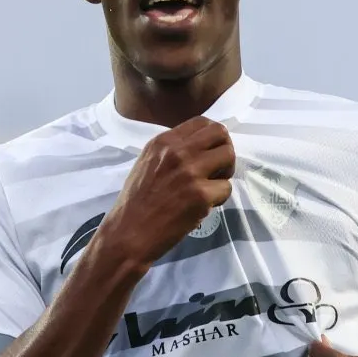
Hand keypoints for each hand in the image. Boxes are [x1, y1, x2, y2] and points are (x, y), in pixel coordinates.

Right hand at [95, 118, 234, 270]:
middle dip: (225, 150)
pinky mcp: (200, 195)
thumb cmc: (137, 202)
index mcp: (163, 141)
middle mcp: (177, 151)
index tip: (210, 153)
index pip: (202, 122)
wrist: (128, 234)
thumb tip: (202, 146)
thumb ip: (173, 152)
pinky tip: (202, 207)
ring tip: (211, 188)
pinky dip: (219, 199)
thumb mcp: (148, 163)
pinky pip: (226, 188)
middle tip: (218, 170)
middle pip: (221, 133)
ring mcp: (190, 172)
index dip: (213, 137)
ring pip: (229, 157)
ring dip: (225, 174)